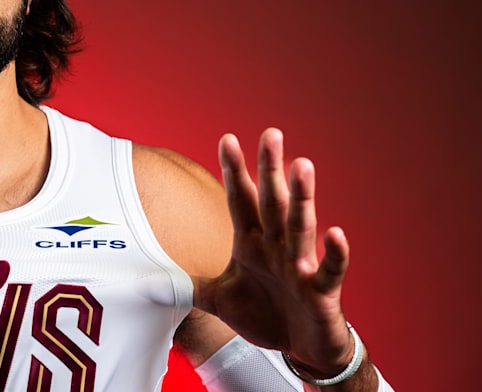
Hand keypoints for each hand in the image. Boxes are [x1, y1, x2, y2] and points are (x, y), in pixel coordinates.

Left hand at [194, 129, 355, 376]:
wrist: (300, 348)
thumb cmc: (264, 315)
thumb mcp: (219, 300)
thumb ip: (187, 286)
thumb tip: (147, 284)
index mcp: (252, 243)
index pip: (241, 200)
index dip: (234, 171)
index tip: (227, 138)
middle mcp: (277, 246)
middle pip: (272, 201)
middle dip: (270, 169)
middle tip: (271, 133)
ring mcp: (300, 266)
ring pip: (300, 226)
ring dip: (302, 198)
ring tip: (302, 165)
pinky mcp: (322, 291)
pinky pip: (329, 270)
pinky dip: (333, 253)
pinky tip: (335, 233)